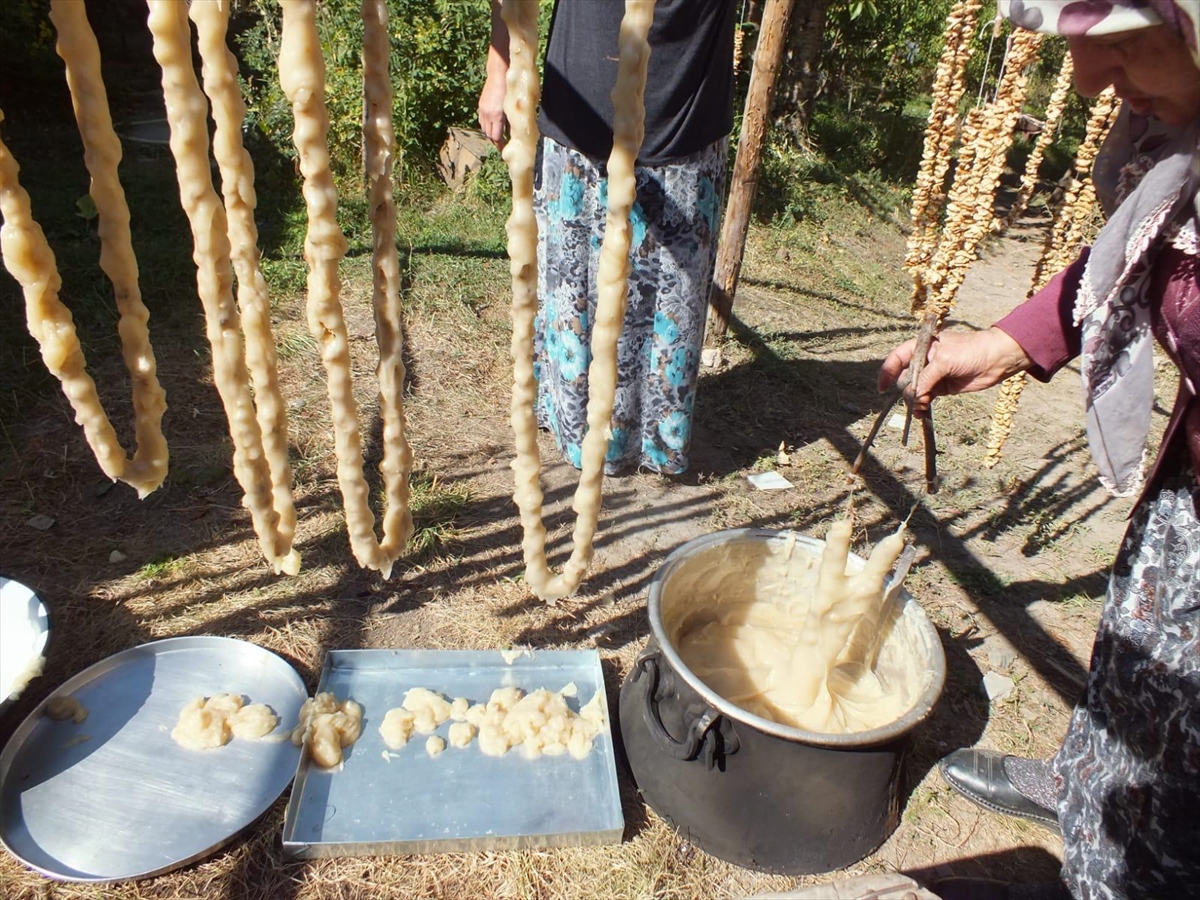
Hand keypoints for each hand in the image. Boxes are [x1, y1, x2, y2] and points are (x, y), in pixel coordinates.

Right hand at [478, 71, 507, 150]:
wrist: (498, 74)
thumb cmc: (510, 89)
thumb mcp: (513, 107)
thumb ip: (512, 121)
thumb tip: (514, 134)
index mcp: (497, 115)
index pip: (496, 137)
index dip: (500, 145)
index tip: (504, 149)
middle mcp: (488, 114)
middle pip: (489, 135)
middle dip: (496, 141)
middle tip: (502, 144)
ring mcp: (483, 110)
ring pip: (484, 129)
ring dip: (490, 134)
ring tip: (498, 136)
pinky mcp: (481, 106)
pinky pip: (482, 121)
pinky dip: (486, 126)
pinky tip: (492, 125)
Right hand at [878, 327, 1031, 413]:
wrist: (996, 360)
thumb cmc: (970, 351)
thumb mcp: (944, 361)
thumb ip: (926, 378)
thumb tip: (914, 396)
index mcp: (922, 347)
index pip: (897, 358)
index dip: (887, 372)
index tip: (882, 388)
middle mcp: (924, 361)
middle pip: (904, 379)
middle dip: (907, 392)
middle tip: (917, 400)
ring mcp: (932, 376)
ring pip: (914, 392)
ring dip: (915, 402)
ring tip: (922, 409)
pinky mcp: (941, 388)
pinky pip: (925, 399)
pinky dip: (922, 407)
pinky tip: (922, 413)